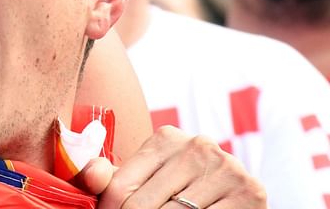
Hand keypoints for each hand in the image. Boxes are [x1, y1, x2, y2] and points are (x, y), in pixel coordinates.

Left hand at [79, 126, 266, 207]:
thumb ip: (115, 178)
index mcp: (167, 138)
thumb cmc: (182, 189)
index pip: (121, 188)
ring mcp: (227, 168)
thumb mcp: (148, 179)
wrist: (235, 196)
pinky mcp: (251, 193)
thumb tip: (90, 175)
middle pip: (144, 206)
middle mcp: (199, 146)